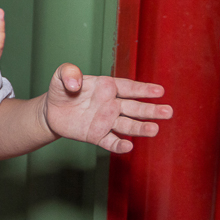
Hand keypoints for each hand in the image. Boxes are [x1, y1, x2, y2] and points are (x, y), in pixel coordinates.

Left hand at [43, 64, 171, 153]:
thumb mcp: (61, 74)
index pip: (128, 87)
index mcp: (107, 87)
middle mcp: (111, 105)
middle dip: (151, 110)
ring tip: (154, 130)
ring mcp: (106, 121)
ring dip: (140, 128)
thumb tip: (76, 84)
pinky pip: (110, 142)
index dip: (143, 89)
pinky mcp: (97, 136)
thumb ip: (69, 73)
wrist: (51, 111)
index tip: (160, 91)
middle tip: (168, 112)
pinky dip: (119, 145)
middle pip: (134, 107)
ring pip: (127, 125)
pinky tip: (128, 146)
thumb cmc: (61, 89)